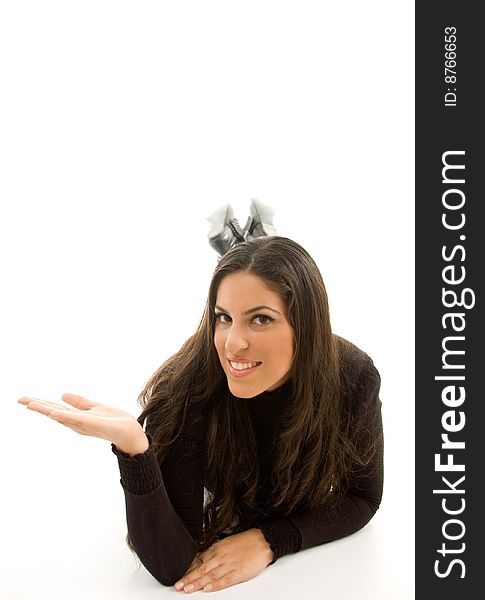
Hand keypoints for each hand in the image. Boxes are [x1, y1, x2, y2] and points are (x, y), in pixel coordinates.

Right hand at [18, 393, 147, 454]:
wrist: (132, 432)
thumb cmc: (115, 422)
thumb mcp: (95, 407)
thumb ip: (80, 402)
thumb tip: (62, 395)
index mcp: (77, 418)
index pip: (55, 409)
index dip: (40, 404)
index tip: (24, 399)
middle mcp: (77, 423)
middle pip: (53, 413)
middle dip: (37, 406)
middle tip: (20, 399)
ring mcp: (84, 424)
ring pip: (62, 416)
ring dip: (46, 409)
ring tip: (31, 403)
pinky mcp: (94, 424)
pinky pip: (78, 419)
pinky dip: (66, 416)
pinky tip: (54, 412)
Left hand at [174, 528, 273, 592]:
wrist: (263, 541)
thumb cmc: (245, 542)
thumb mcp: (226, 543)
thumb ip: (214, 552)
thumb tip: (202, 559)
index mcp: (217, 548)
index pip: (199, 561)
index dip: (188, 570)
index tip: (179, 576)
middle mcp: (221, 557)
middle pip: (201, 569)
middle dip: (188, 578)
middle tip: (178, 585)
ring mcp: (229, 565)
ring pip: (210, 575)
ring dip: (197, 583)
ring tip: (187, 589)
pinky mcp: (239, 572)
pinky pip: (225, 580)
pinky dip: (216, 585)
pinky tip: (208, 588)